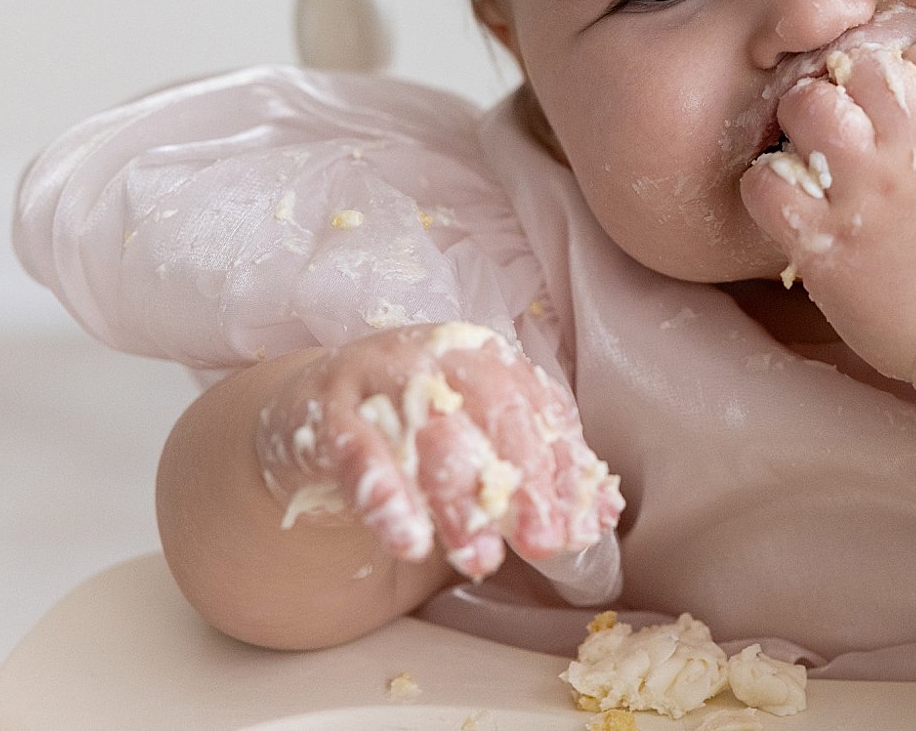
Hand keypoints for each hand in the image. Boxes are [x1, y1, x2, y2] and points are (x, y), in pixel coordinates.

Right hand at [254, 321, 623, 580]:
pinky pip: (356, 451)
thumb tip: (601, 517)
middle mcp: (439, 357)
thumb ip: (539, 474)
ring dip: (459, 503)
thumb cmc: (417, 431)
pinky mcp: (326, 410)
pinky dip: (383, 494)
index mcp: (487, 358)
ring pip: (430, 437)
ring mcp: (380, 376)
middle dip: (523, 483)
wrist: (314, 410)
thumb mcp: (481, 443)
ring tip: (480, 559)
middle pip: (493, 415)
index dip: (564, 469)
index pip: (538, 411)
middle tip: (544, 543)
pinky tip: (407, 538)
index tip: (583, 526)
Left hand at [740, 31, 915, 379]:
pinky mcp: (822, 238)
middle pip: (858, 66)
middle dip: (850, 83)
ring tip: (812, 149)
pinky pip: (766, 185)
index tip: (906, 98)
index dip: (912, 69)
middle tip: (849, 117)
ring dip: (803, 121)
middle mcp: (907, 142)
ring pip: (805, 108)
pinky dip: (767, 186)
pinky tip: (787, 200)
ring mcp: (860, 189)